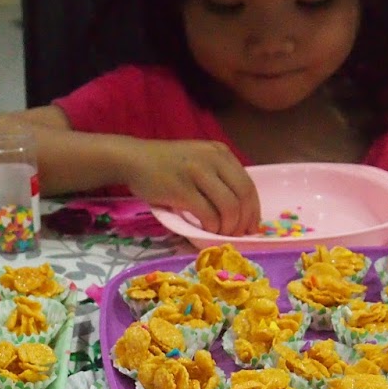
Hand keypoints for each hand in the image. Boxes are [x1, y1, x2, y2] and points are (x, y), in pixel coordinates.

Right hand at [122, 139, 261, 235]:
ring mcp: (197, 173)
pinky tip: (205, 230)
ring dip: (228, 227)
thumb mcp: (199, 161)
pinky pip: (208, 214)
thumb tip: (240, 211)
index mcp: (221, 153)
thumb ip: (218, 177)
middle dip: (244, 221)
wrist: (134, 159)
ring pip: (229, 207)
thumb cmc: (166, 165)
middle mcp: (213, 159)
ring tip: (219, 234)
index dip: (253, 210)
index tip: (251, 227)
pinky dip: (211, 227)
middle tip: (237, 235)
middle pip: (243, 196)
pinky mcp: (182, 189)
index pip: (248, 184)